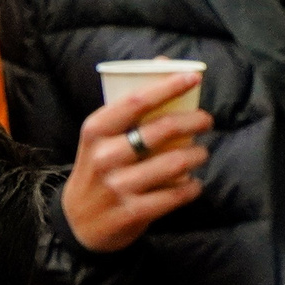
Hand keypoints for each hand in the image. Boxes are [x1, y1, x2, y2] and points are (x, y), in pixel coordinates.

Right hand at [61, 73, 212, 253]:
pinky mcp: (132, 213)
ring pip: (174, 163)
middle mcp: (104, 156)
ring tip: (201, 153)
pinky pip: (174, 195)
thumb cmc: (97, 166)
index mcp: (96, 129)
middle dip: (194, 121)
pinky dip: (191, 187)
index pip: (137, 101)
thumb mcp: (102, 135)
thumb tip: (165, 63)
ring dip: (197, 155)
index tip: (193, 78)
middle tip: (206, 120)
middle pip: (162, 130)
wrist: (77, 222)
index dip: (169, 87)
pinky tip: (194, 183)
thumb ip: (131, 102)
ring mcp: (118, 186)